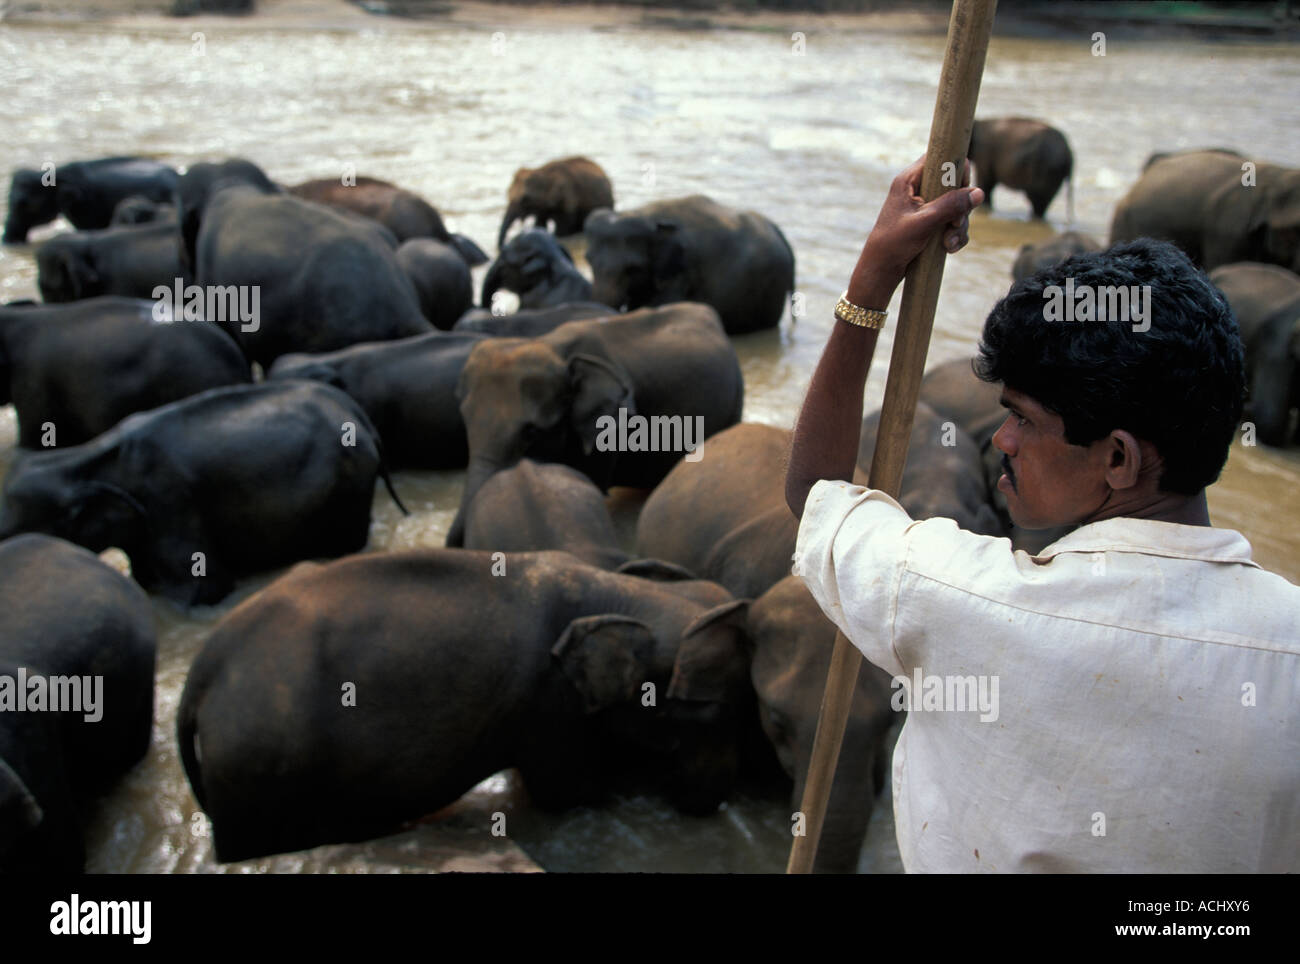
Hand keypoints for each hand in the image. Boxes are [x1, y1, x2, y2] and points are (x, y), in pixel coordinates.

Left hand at [846, 154, 983, 306]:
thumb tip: (979, 193)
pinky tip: (949, 248)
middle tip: (955, 223)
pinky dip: (955, 235)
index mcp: (909, 180)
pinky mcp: (931, 223)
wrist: (881, 270)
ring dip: (958, 226)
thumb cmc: (894, 243)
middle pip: (953, 184)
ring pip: (956, 206)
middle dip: (960, 207)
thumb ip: (950, 206)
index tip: (961, 188)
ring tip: (948, 244)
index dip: (955, 169)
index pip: (940, 158)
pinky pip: (953, 222)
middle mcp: (918, 190)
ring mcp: (926, 207)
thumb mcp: (924, 223)